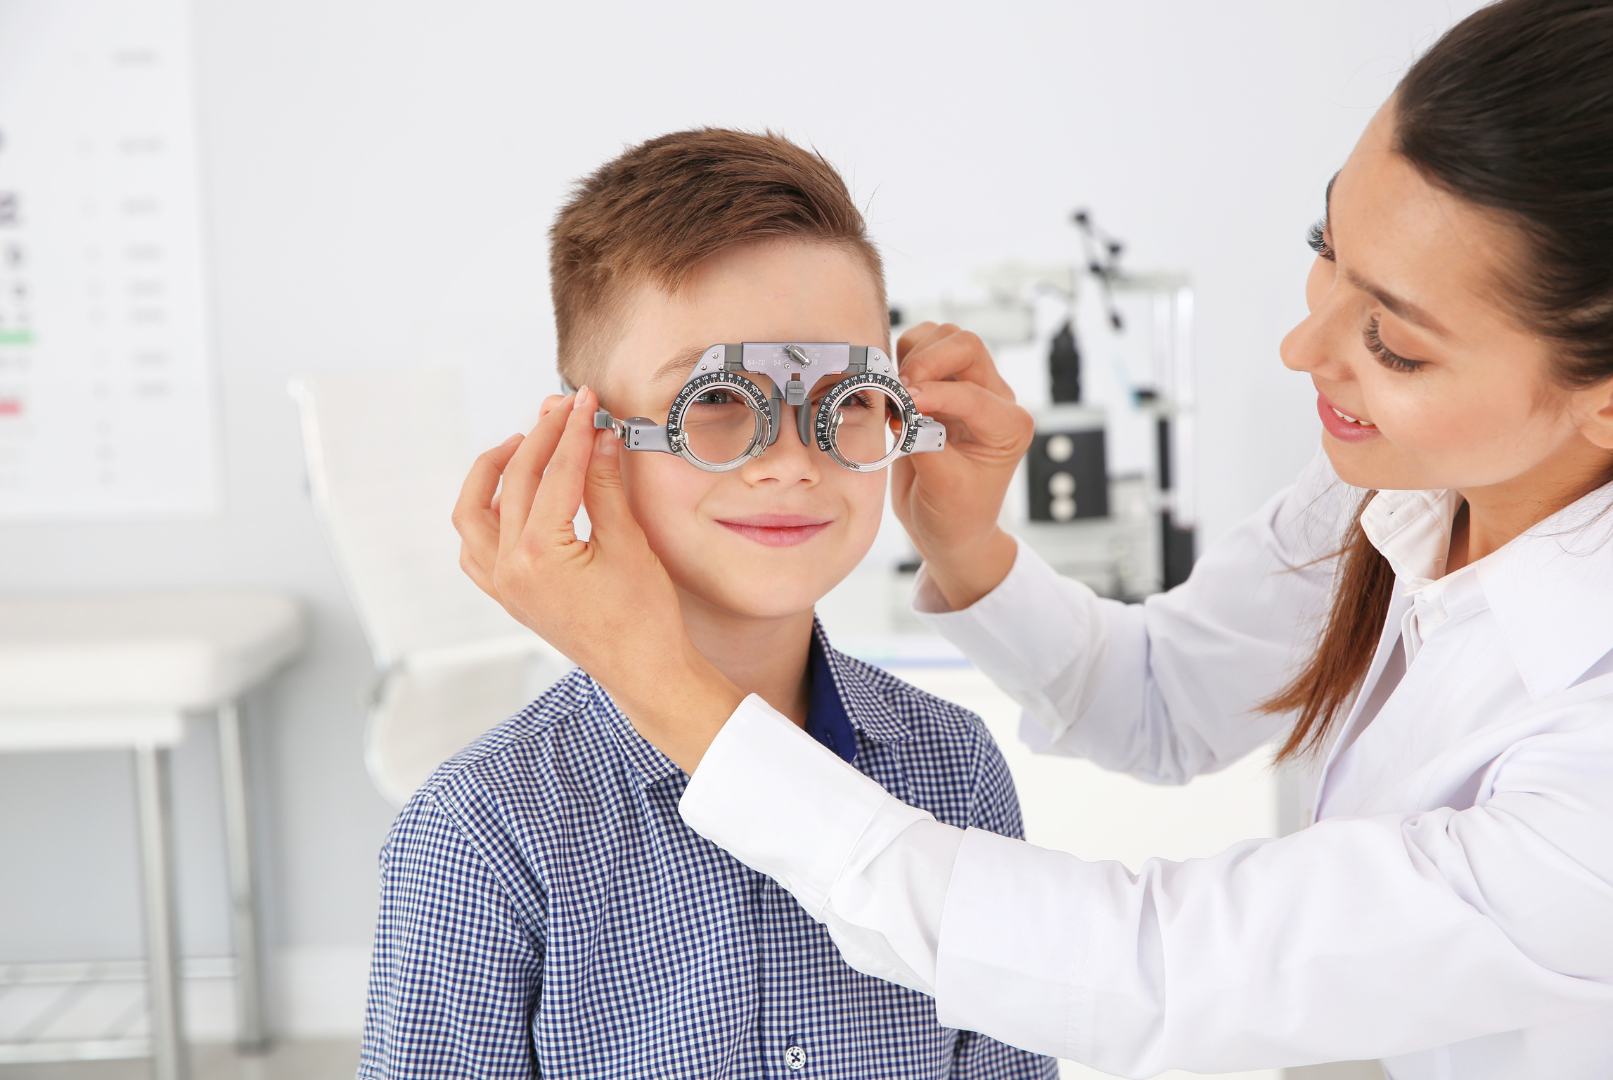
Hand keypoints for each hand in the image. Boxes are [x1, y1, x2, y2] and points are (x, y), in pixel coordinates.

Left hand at [452, 387, 742, 771]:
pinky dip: (484, 514)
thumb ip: (605, 485)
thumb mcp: (629, 543)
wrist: (644, 670)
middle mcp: (510, 568)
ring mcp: (503, 585)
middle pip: (514, 481)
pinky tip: (507, 497)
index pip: (555, 472)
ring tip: (522, 444)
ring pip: (474, 512)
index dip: (574, 431)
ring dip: (494, 472)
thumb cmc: (644, 619)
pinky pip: (475, 548)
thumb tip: (598, 439)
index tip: (587, 403)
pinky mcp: (508, 596)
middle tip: (565, 410)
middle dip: (541, 438)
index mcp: (539, 553)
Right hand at [892, 323, 1033, 609]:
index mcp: (1009, 426)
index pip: (972, 393)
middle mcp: (995, 400)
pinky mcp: (942, 385)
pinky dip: (901, 360)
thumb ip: (925, 443)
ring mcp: (968, 388)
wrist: (948, 530)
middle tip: (900, 392)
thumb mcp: (944, 489)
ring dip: (912, 357)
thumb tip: (904, 407)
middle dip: (927, 361)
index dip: (935, 394)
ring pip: (942, 338)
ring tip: (897, 397)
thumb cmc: (956, 517)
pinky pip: (920, 348)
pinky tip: (894, 394)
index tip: (904, 404)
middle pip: (965, 345)